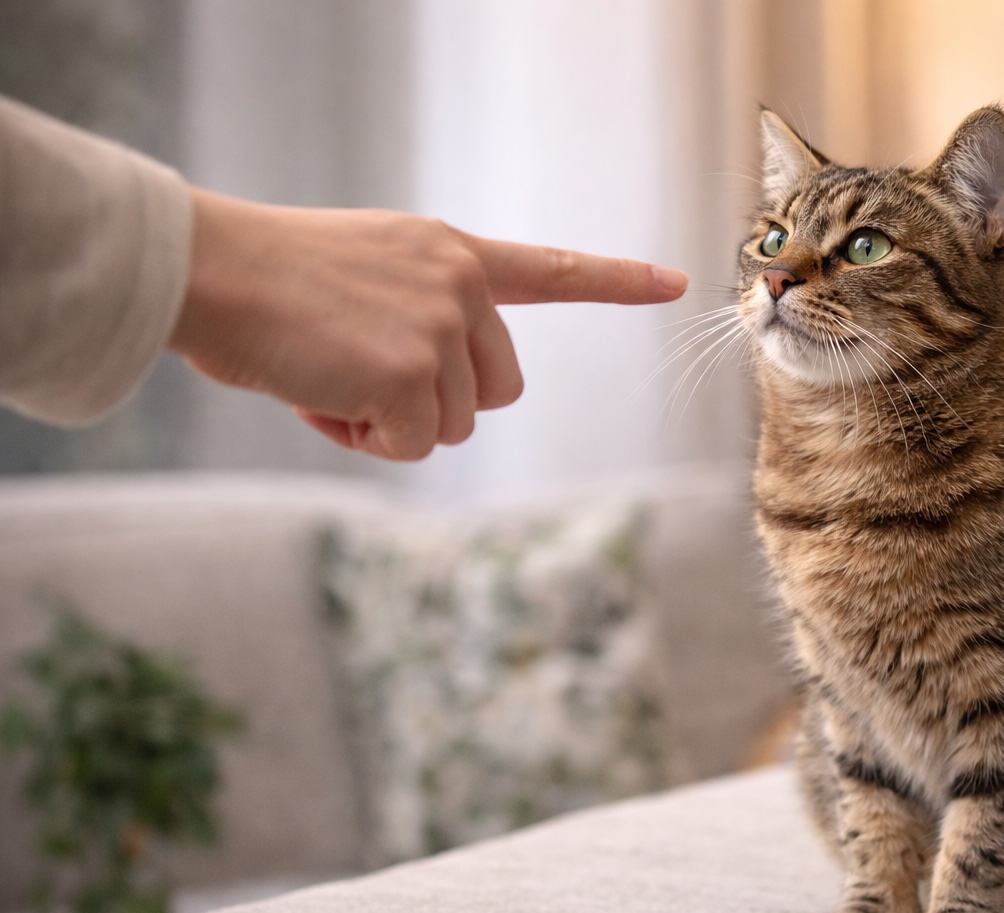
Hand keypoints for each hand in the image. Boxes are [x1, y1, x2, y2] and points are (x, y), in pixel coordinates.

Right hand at [167, 187, 686, 459]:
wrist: (207, 267)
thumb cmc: (264, 277)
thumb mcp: (362, 275)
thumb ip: (416, 318)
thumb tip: (425, 403)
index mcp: (450, 253)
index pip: (549, 268)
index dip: (616, 280)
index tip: (675, 284)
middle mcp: (460, 285)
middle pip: (498, 390)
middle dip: (442, 404)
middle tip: (366, 381)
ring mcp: (441, 329)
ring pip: (452, 425)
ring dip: (392, 422)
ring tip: (327, 376)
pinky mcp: (413, 375)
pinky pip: (413, 446)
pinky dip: (368, 439)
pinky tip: (322, 396)